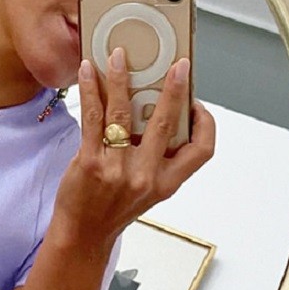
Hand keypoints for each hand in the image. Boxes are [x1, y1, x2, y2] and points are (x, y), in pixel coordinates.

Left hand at [53, 47, 215, 247]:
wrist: (83, 234)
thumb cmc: (112, 209)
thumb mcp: (147, 190)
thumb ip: (156, 158)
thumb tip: (155, 111)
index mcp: (167, 182)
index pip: (202, 151)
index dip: (205, 123)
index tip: (198, 103)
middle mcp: (146, 176)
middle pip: (167, 123)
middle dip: (175, 89)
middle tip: (178, 65)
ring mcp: (118, 169)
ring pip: (124, 112)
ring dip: (122, 78)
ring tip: (119, 55)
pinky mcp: (90, 163)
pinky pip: (93, 117)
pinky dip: (92, 90)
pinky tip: (88, 73)